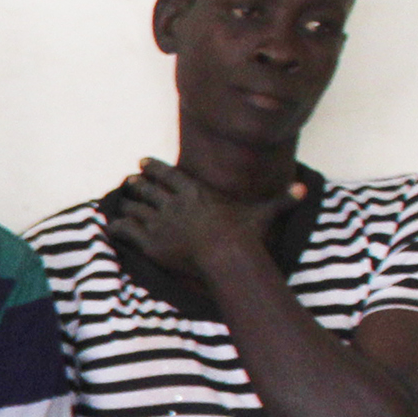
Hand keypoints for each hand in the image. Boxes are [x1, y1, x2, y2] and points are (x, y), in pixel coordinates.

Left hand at [98, 158, 285, 283]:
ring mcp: (159, 221)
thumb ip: (281, 200)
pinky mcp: (150, 241)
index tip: (142, 162)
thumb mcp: (263, 213)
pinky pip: (126, 230)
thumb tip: (305, 188)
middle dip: (136, 185)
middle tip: (129, 182)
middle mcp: (172, 202)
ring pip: (134, 208)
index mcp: (193, 191)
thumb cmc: (244, 234)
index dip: (152, 167)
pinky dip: (117, 227)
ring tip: (120, 203)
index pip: (167, 173)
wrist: (226, 255)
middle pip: (146, 188)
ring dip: (126, 205)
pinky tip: (112, 227)